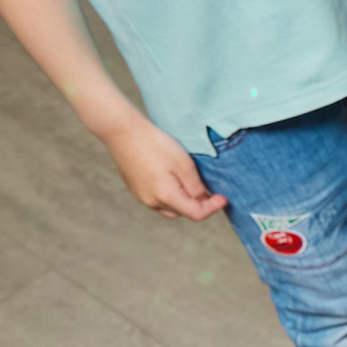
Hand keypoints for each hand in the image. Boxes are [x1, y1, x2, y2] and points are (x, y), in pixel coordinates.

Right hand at [98, 115, 228, 219]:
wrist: (123, 132)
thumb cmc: (155, 145)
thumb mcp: (183, 164)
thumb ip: (195, 185)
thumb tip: (203, 199)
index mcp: (166, 197)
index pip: (196, 214)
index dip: (213, 208)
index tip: (224, 198)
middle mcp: (152, 202)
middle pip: (182, 212)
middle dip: (198, 205)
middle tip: (209, 190)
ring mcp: (141, 196)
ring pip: (169, 207)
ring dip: (183, 201)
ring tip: (191, 184)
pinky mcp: (135, 188)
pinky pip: (157, 199)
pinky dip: (170, 195)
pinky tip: (173, 179)